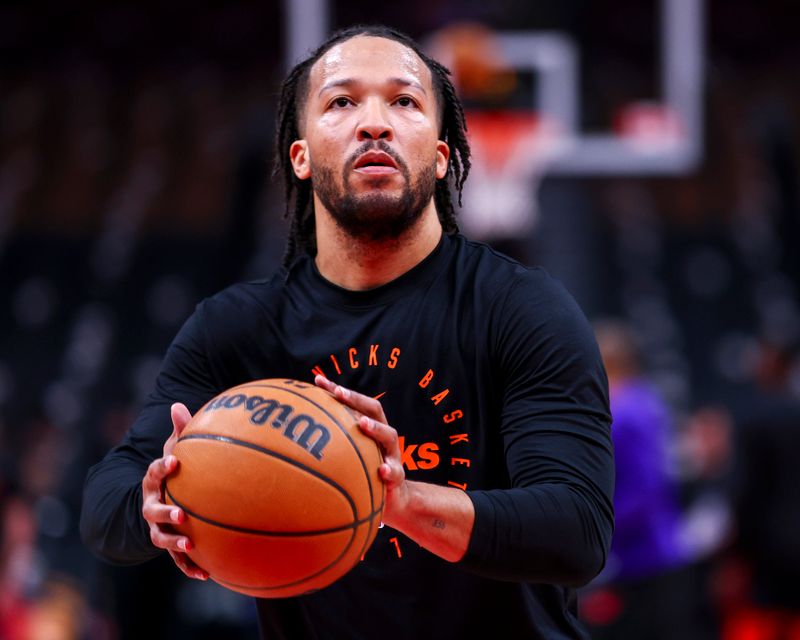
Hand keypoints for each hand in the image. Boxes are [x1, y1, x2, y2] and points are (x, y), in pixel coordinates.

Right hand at [141, 403, 207, 579]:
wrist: (156, 500)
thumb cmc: (173, 471)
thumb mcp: (174, 449)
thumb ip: (179, 431)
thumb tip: (179, 404)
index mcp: (153, 481)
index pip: (154, 472)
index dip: (162, 467)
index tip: (174, 461)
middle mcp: (150, 506)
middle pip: (152, 511)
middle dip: (165, 512)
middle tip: (181, 513)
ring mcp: (158, 528)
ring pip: (160, 539)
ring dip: (174, 544)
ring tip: (191, 546)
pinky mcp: (170, 545)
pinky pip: (178, 560)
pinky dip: (190, 567)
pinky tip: (207, 574)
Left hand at [314, 376, 409, 526]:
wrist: (392, 498)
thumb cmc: (364, 472)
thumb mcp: (348, 456)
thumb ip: (330, 445)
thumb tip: (291, 437)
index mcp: (369, 427)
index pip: (354, 402)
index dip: (338, 391)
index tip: (318, 381)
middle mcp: (381, 436)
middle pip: (374, 410)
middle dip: (356, 399)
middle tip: (339, 393)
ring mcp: (391, 454)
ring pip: (388, 436)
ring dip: (376, 428)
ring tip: (363, 424)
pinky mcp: (396, 476)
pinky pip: (395, 472)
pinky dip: (389, 469)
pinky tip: (381, 470)